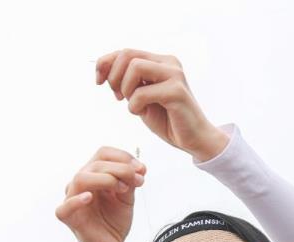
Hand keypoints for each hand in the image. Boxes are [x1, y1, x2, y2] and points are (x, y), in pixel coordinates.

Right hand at [55, 146, 146, 241]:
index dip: (123, 157)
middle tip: (138, 180)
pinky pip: (65, 207)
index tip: (141, 169)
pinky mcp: (68, 217)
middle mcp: (80, 183)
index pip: (102, 154)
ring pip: (81, 178)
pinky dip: (76, 200)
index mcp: (93, 175)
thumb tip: (138, 168)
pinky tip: (89, 198)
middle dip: (121, 169)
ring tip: (121, 188)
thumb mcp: (127, 198)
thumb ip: (129, 181)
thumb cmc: (114, 221)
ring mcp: (72, 199)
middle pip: (95, 164)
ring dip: (105, 179)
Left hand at [95, 49, 229, 161]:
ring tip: (132, 104)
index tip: (98, 81)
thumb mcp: (140, 97)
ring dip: (125, 88)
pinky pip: (142, 92)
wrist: (194, 139)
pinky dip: (134, 105)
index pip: (125, 51)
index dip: (105, 63)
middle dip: (114, 76)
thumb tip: (103, 69)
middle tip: (117, 97)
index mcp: (160, 61)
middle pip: (127, 54)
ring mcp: (174, 75)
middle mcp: (169, 63)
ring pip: (135, 67)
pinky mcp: (176, 92)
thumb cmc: (167, 119)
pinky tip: (141, 113)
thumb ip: (127, 82)